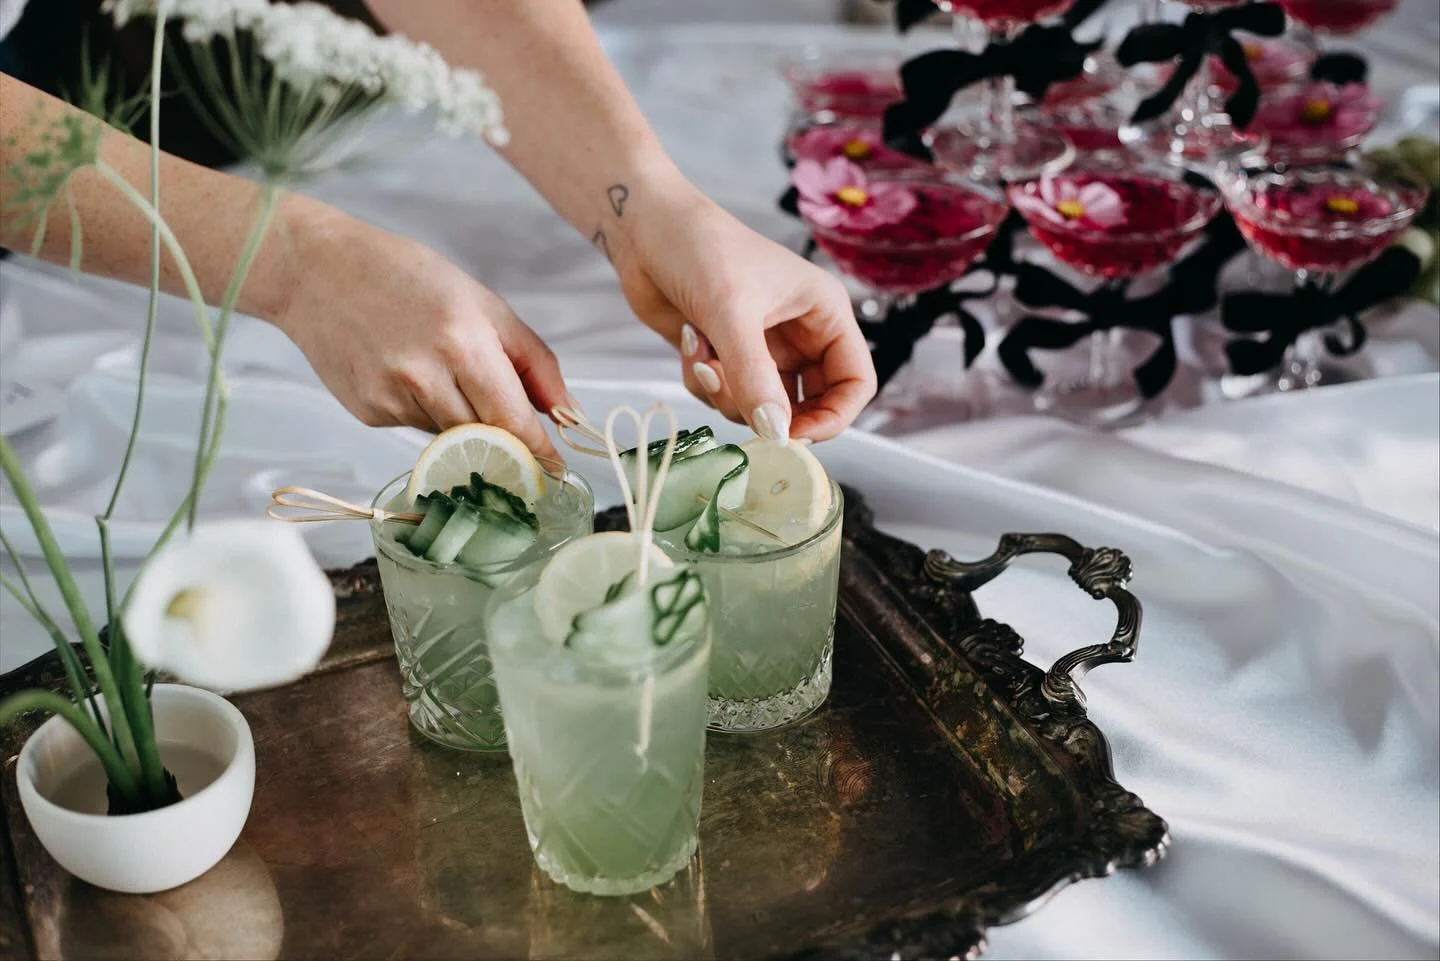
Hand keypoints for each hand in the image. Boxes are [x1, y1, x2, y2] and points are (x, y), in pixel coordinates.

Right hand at [269, 200, 566, 458]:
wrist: (317, 271)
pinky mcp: (369, 413)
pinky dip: (428, 413)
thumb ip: (534, 362)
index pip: (513, 422)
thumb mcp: (485, 304)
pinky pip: (418, 429)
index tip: (555, 471)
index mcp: (464, 345)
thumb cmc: (407, 277)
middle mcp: (425, 378)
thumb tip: (566, 413)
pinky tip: (409, 374)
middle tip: (518, 439)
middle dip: (506, 443)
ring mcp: (391, 400)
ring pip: (453, 439)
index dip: (538, 454)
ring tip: (446, 375)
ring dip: (466, 424)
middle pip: (486, 440)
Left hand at [616, 189, 874, 442]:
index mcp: (823, 313)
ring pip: (761, 408)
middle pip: (810, 405)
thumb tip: (776, 434)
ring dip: (727, 395)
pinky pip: (725, 396)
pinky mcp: (726, 356)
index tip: (794, 435)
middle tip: (741, 405)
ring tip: (704, 358)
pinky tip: (689, 345)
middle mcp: (800, 334)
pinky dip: (704, 383)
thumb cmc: (700, 247)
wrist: (643, 229)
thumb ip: (755, 378)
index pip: (855, 382)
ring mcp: (762, 348)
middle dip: (771, 413)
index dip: (834, 416)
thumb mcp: (732, 313)